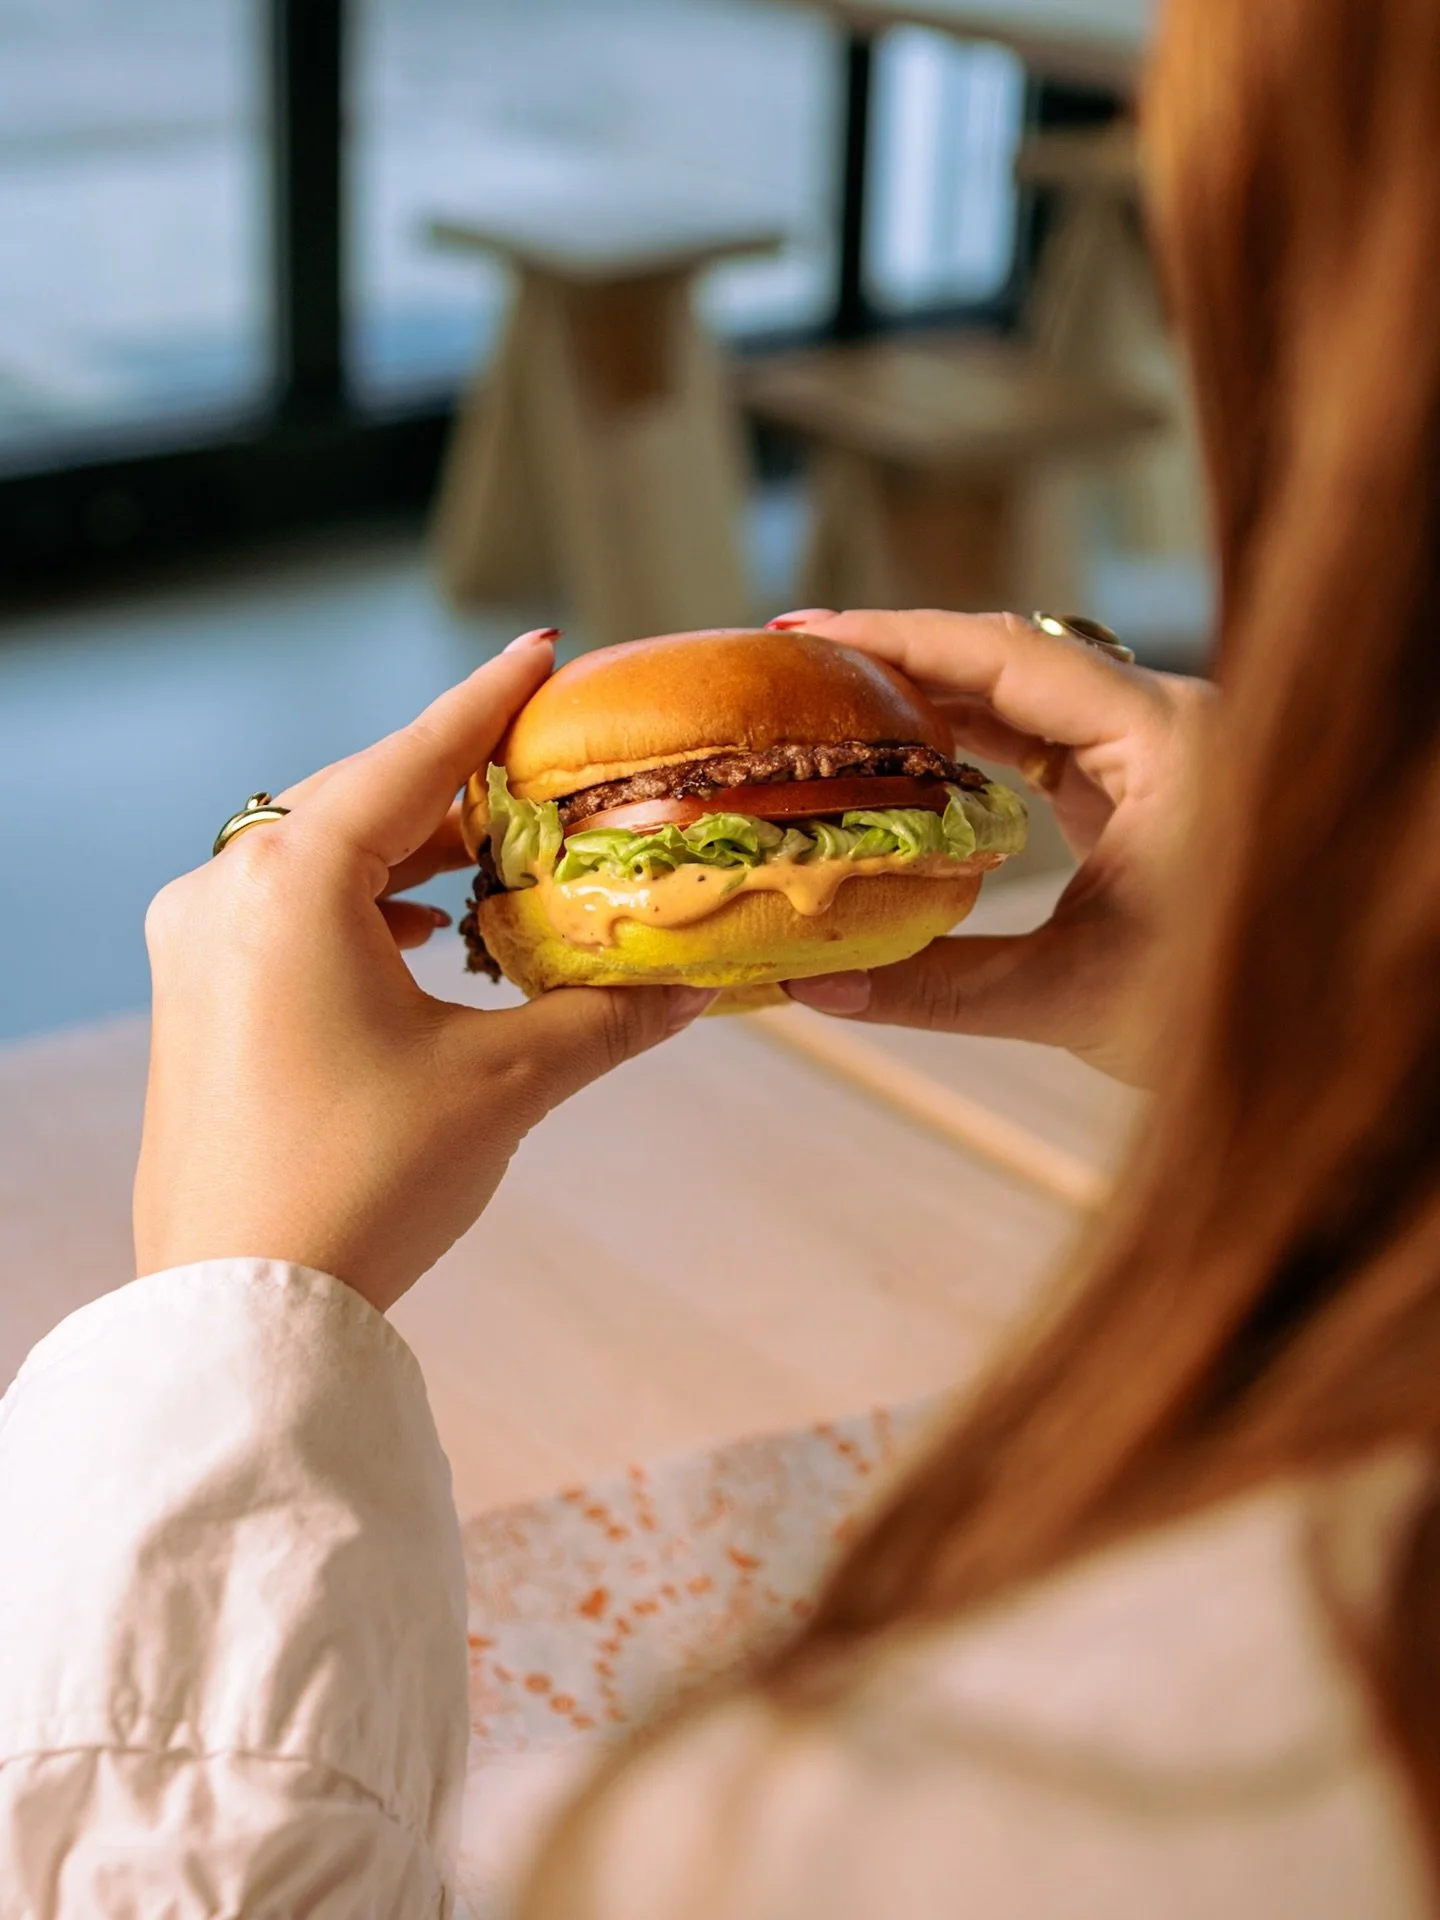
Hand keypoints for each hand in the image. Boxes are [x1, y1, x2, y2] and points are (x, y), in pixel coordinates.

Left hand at [135, 633, 713, 1312]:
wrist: (241, 1310)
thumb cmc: (366, 1183)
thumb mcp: (504, 1084)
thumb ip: (604, 1016)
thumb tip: (693, 987)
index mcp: (292, 882)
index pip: (412, 759)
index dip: (487, 704)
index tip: (540, 651)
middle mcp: (224, 889)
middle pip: (359, 797)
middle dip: (453, 785)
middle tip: (540, 775)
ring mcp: (194, 944)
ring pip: (317, 851)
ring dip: (406, 849)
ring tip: (492, 859)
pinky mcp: (192, 994)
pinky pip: (285, 906)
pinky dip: (360, 901)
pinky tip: (418, 933)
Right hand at [770, 610, 1212, 1082]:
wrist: (1317, 1046)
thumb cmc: (1231, 1016)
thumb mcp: (1069, 997)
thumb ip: (936, 988)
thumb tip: (810, 986)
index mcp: (1168, 737)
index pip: (1011, 652)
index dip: (900, 637)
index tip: (807, 632)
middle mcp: (1167, 722)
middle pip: (1012, 657)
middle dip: (901, 656)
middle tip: (795, 658)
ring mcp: (1159, 751)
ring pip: (1026, 695)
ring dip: (931, 697)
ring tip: (832, 699)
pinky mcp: (1146, 788)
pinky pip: (1045, 740)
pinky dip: (971, 742)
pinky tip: (904, 753)